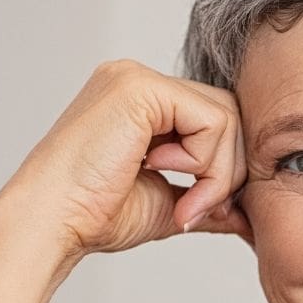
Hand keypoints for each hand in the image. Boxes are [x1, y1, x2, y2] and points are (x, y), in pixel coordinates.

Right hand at [5, 60, 250, 258]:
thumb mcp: (167, 205)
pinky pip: (211, 120)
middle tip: (196, 211)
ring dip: (216, 172)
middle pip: (228, 114)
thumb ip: (208, 199)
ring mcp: (137, 79)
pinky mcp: (140, 88)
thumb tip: (248, 215)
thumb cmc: (95, 217)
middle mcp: (139, 83)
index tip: (204, 212)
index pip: (214, 121)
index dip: (223, 170)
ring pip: (226, 116)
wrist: (53, 222)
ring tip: (181, 203)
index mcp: (142, 105)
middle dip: (226, 172)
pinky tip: (165, 176)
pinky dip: (203, 161)